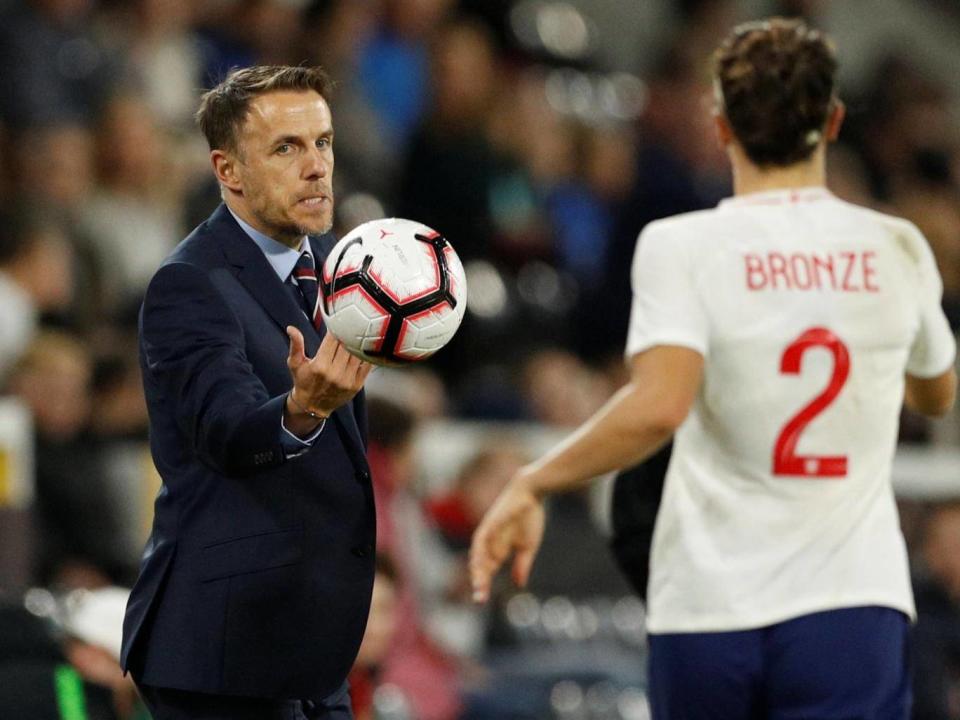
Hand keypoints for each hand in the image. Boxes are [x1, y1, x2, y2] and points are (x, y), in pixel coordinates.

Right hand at [286, 326, 372, 419]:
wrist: (313, 406)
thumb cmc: (303, 382)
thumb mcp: (295, 363)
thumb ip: (296, 345)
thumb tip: (291, 329)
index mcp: (320, 366)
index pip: (333, 340)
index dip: (336, 328)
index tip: (338, 321)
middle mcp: (335, 374)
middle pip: (347, 345)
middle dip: (348, 334)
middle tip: (350, 325)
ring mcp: (348, 380)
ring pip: (358, 354)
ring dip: (358, 343)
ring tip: (358, 334)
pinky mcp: (357, 385)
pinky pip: (367, 366)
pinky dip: (366, 356)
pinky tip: (364, 348)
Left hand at [469, 474, 544, 603]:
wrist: (531, 494)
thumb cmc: (528, 519)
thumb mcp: (527, 547)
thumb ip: (521, 565)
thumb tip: (519, 585)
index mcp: (496, 550)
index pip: (485, 571)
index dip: (482, 585)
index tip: (481, 601)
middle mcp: (488, 543)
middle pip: (479, 565)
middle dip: (479, 581)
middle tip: (479, 598)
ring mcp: (488, 532)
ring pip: (477, 553)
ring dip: (477, 567)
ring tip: (478, 582)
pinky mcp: (491, 521)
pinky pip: (483, 537)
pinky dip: (482, 548)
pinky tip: (482, 558)